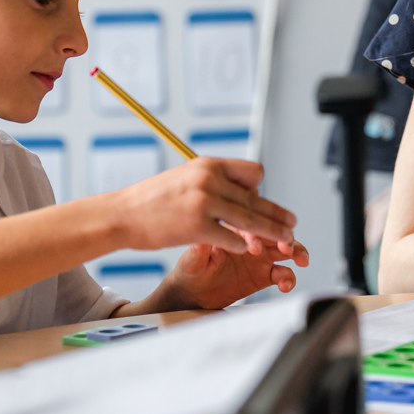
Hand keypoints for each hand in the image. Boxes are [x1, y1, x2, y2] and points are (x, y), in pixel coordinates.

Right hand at [115, 158, 295, 253]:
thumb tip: (240, 190)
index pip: (252, 172)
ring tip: (285, 241)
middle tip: (291, 224)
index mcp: (208, 164)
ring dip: (271, 232)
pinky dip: (242, 245)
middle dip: (275, 214)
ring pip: (250, 219)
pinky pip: (232, 238)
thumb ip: (213, 181)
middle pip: (255, 198)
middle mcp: (209, 179)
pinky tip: (247, 249)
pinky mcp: (197, 226)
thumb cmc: (152, 199)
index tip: (261, 201)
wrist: (122, 214)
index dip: (259, 189)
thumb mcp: (185, 177)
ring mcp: (204, 202)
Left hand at [159, 238, 310, 309]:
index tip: (255, 247)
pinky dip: (289, 278)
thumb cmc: (190, 271)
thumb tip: (204, 237)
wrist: (192, 293)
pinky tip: (286, 284)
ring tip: (300, 260)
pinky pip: (283, 273)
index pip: (250, 223)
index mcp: (233, 229)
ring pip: (285, 249)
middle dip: (285, 236)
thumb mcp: (191, 260)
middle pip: (274, 231)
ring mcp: (259, 257)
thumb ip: (199, 250)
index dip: (256, 233)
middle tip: (287, 247)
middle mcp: (250, 239)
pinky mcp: (264, 275)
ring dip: (297, 251)